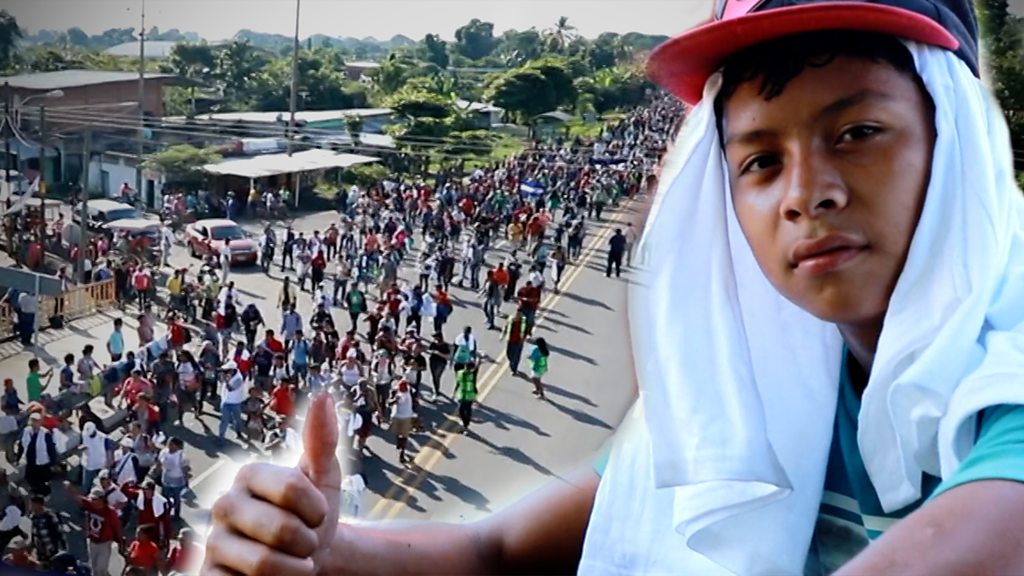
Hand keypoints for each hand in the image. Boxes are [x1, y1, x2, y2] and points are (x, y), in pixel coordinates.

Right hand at [204, 393, 340, 575]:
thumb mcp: (324, 479)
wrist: (306, 561)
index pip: (293, 489)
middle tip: (306, 543)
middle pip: (281, 530)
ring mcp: (213, 543)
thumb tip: (324, 397)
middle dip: (309, 543)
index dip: (318, 510)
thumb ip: (322, 441)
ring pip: (264, 564)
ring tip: (296, 563)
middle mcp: (223, 505)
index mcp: (249, 474)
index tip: (318, 515)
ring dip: (296, 570)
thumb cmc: (313, 516)